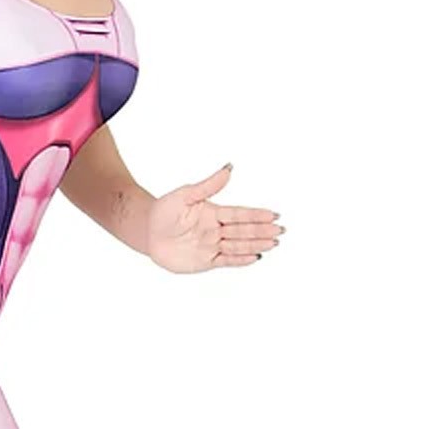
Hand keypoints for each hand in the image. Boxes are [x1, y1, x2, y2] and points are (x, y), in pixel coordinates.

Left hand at [145, 163, 283, 272]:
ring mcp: (212, 246)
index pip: (239, 214)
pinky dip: (241, 259)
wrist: (148, 233)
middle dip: (262, 230)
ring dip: (257, 244)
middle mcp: (216, 229)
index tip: (273, 214)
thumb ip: (208, 185)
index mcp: (214, 212)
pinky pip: (227, 261)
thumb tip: (229, 167)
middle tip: (281, 230)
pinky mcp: (206, 261)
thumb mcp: (186, 195)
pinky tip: (256, 256)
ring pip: (239, 245)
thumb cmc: (164, 211)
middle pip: (243, 230)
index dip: (256, 215)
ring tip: (274, 243)